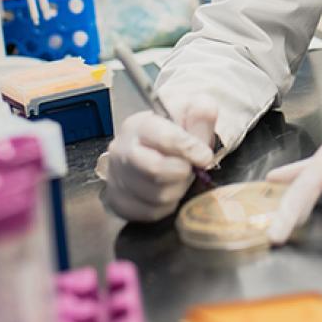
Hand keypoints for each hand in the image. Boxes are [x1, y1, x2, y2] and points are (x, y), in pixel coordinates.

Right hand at [100, 93, 216, 221]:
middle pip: (155, 170)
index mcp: (138, 125)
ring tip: (180, 176)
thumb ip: (201, 114)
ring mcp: (116, 178)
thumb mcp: (192, 108)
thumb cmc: (175, 125)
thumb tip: (202, 146)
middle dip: (182, 171)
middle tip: (191, 168)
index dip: (189, 149)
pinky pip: (151, 213)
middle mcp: (121, 151)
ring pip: (156, 196)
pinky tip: (169, 189)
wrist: (157, 144)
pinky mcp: (119, 202)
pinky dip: (168, 205)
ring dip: (178, 189)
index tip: (205, 156)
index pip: (165, 139)